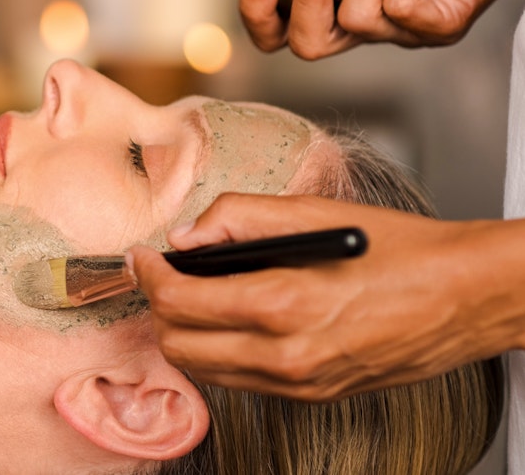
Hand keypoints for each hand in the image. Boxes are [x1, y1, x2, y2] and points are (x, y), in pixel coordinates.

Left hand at [127, 193, 524, 400]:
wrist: (464, 298)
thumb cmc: (398, 251)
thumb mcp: (314, 212)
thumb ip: (239, 216)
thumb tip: (186, 234)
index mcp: (284, 304)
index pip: (179, 301)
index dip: (148, 275)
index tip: (142, 257)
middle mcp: (285, 355)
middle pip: (178, 345)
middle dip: (159, 306)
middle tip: (161, 274)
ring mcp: (298, 384)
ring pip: (203, 369)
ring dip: (184, 332)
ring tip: (192, 294)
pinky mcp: (311, 395)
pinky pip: (239, 379)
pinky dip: (218, 351)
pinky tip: (229, 318)